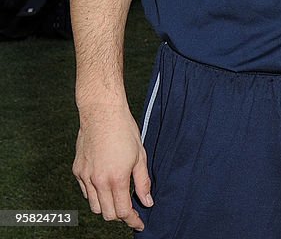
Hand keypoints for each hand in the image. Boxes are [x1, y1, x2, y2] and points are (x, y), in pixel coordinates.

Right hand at [72, 103, 152, 229]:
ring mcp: (85, 177)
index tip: (139, 223)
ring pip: (94, 206)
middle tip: (131, 209)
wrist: (102, 114)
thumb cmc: (124, 131)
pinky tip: (106, 184)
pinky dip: (96, 195)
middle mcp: (98, 181)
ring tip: (119, 196)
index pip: (122, 211)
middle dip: (120, 215)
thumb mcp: (140, 156)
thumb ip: (143, 182)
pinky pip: (86, 192)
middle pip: (107, 213)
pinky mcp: (77, 171)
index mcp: (116, 178)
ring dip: (107, 206)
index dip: (132, 220)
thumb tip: (148, 201)